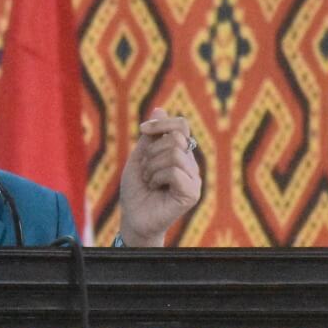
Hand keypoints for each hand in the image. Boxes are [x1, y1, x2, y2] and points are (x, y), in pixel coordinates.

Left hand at [117, 107, 201, 245]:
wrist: (133, 218)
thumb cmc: (137, 189)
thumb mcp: (140, 156)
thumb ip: (151, 136)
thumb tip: (160, 109)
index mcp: (181, 153)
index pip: (181, 125)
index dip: (161, 123)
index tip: (143, 130)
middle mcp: (191, 164)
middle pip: (176, 138)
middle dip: (151, 152)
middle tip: (146, 170)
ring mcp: (194, 179)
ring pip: (174, 153)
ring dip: (152, 167)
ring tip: (150, 181)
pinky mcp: (192, 193)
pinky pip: (175, 172)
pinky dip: (157, 177)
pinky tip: (156, 189)